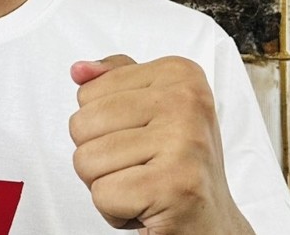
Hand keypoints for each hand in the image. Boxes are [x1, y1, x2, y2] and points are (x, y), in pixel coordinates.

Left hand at [69, 55, 253, 234]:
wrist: (211, 224)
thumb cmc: (176, 168)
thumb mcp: (148, 112)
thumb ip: (112, 83)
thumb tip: (78, 70)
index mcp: (180, 74)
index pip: (88, 92)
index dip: (101, 127)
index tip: (141, 139)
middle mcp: (186, 101)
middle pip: (82, 124)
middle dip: (99, 157)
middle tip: (140, 168)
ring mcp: (183, 141)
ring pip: (86, 160)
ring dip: (107, 185)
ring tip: (144, 186)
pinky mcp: (174, 184)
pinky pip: (102, 194)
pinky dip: (115, 211)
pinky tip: (147, 206)